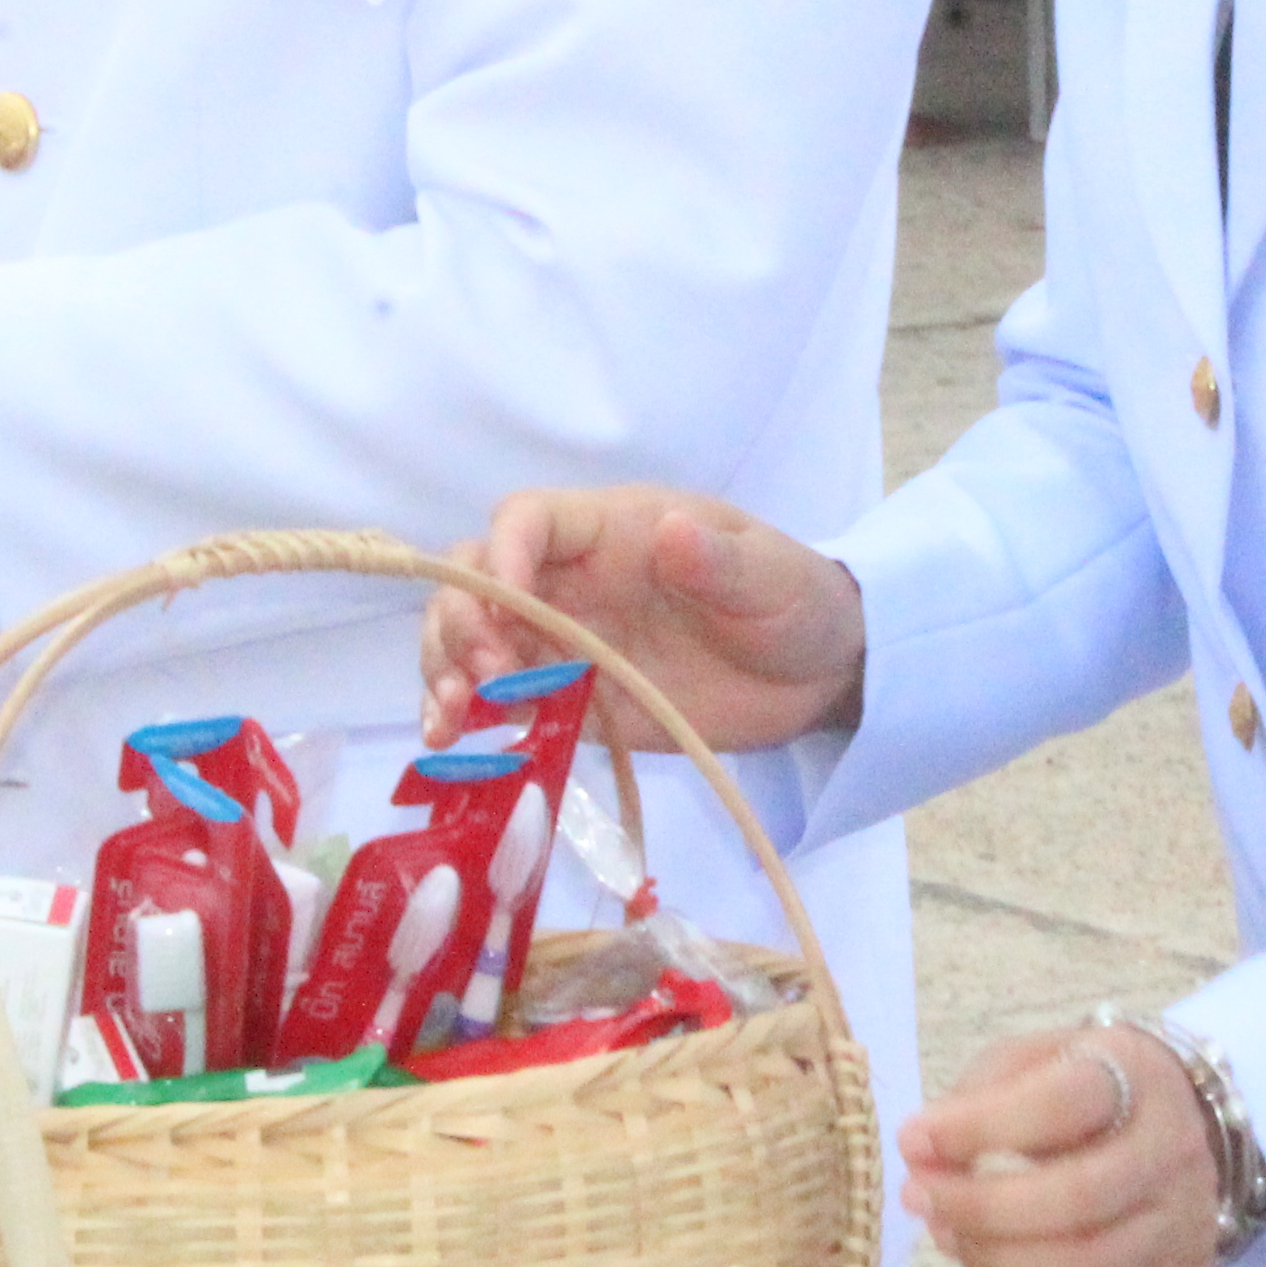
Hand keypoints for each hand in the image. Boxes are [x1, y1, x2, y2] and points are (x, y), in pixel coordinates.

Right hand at [418, 485, 863, 749]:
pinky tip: (453, 747)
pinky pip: (502, 702)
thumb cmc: (796, 602)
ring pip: (472, 639)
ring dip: (446, 671)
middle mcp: (572, 581)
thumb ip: (720, 562)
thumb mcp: (772, 577)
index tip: (510, 605)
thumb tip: (671, 532)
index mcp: (613, 530)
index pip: (529, 519)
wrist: (819, 677)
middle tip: (482, 678)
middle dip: (460, 622)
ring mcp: (566, 643)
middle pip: (477, 579)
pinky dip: (467, 719)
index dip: (504, 554)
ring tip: (453, 722)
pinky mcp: (573, 701)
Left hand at [900, 1019, 1224, 1266]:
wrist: (1186, 1123)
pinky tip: (979, 1254)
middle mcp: (1171, 1147)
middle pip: (1078, 1197)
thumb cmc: (1088, 1085)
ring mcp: (1181, 1216)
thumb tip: (922, 1150)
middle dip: (981, 1205)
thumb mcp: (1038, 1058)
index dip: (979, 1127)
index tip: (913, 1139)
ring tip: (942, 1231)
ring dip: (996, 1256)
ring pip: (1087, 1262)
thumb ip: (980, 1094)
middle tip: (916, 1197)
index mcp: (1135, 1074)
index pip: (1060, 1106)